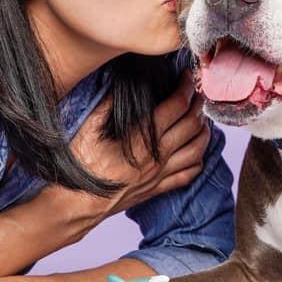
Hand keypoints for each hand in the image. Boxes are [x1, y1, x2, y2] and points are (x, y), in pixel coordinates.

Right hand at [74, 69, 210, 214]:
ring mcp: (160, 175)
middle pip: (191, 126)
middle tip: (198, 93)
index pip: (175, 107)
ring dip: (204, 132)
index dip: (185, 88)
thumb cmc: (81, 168)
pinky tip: (198, 154)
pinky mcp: (157, 189)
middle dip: (198, 105)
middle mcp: (158, 157)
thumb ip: (107, 105)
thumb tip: (121, 85)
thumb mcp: (89, 130)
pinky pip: (187, 176)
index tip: (187, 77)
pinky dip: (198, 161)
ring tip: (203, 119)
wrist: (77, 205)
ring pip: (196, 151)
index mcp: (143, 139)